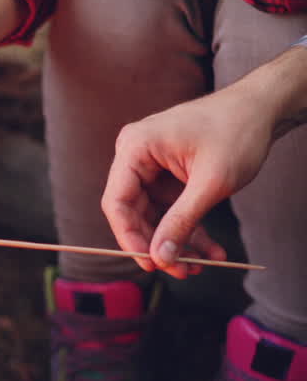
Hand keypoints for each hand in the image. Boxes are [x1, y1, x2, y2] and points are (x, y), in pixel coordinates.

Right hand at [101, 90, 272, 278]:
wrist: (262, 108)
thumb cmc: (237, 133)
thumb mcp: (211, 183)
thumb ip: (182, 221)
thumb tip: (160, 258)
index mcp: (135, 148)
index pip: (117, 202)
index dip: (131, 237)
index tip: (152, 265)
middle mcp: (136, 155)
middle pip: (134, 212)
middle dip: (159, 243)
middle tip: (182, 271)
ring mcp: (152, 165)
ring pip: (155, 215)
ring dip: (178, 241)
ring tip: (201, 265)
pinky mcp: (168, 174)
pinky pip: (171, 208)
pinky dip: (190, 228)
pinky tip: (211, 249)